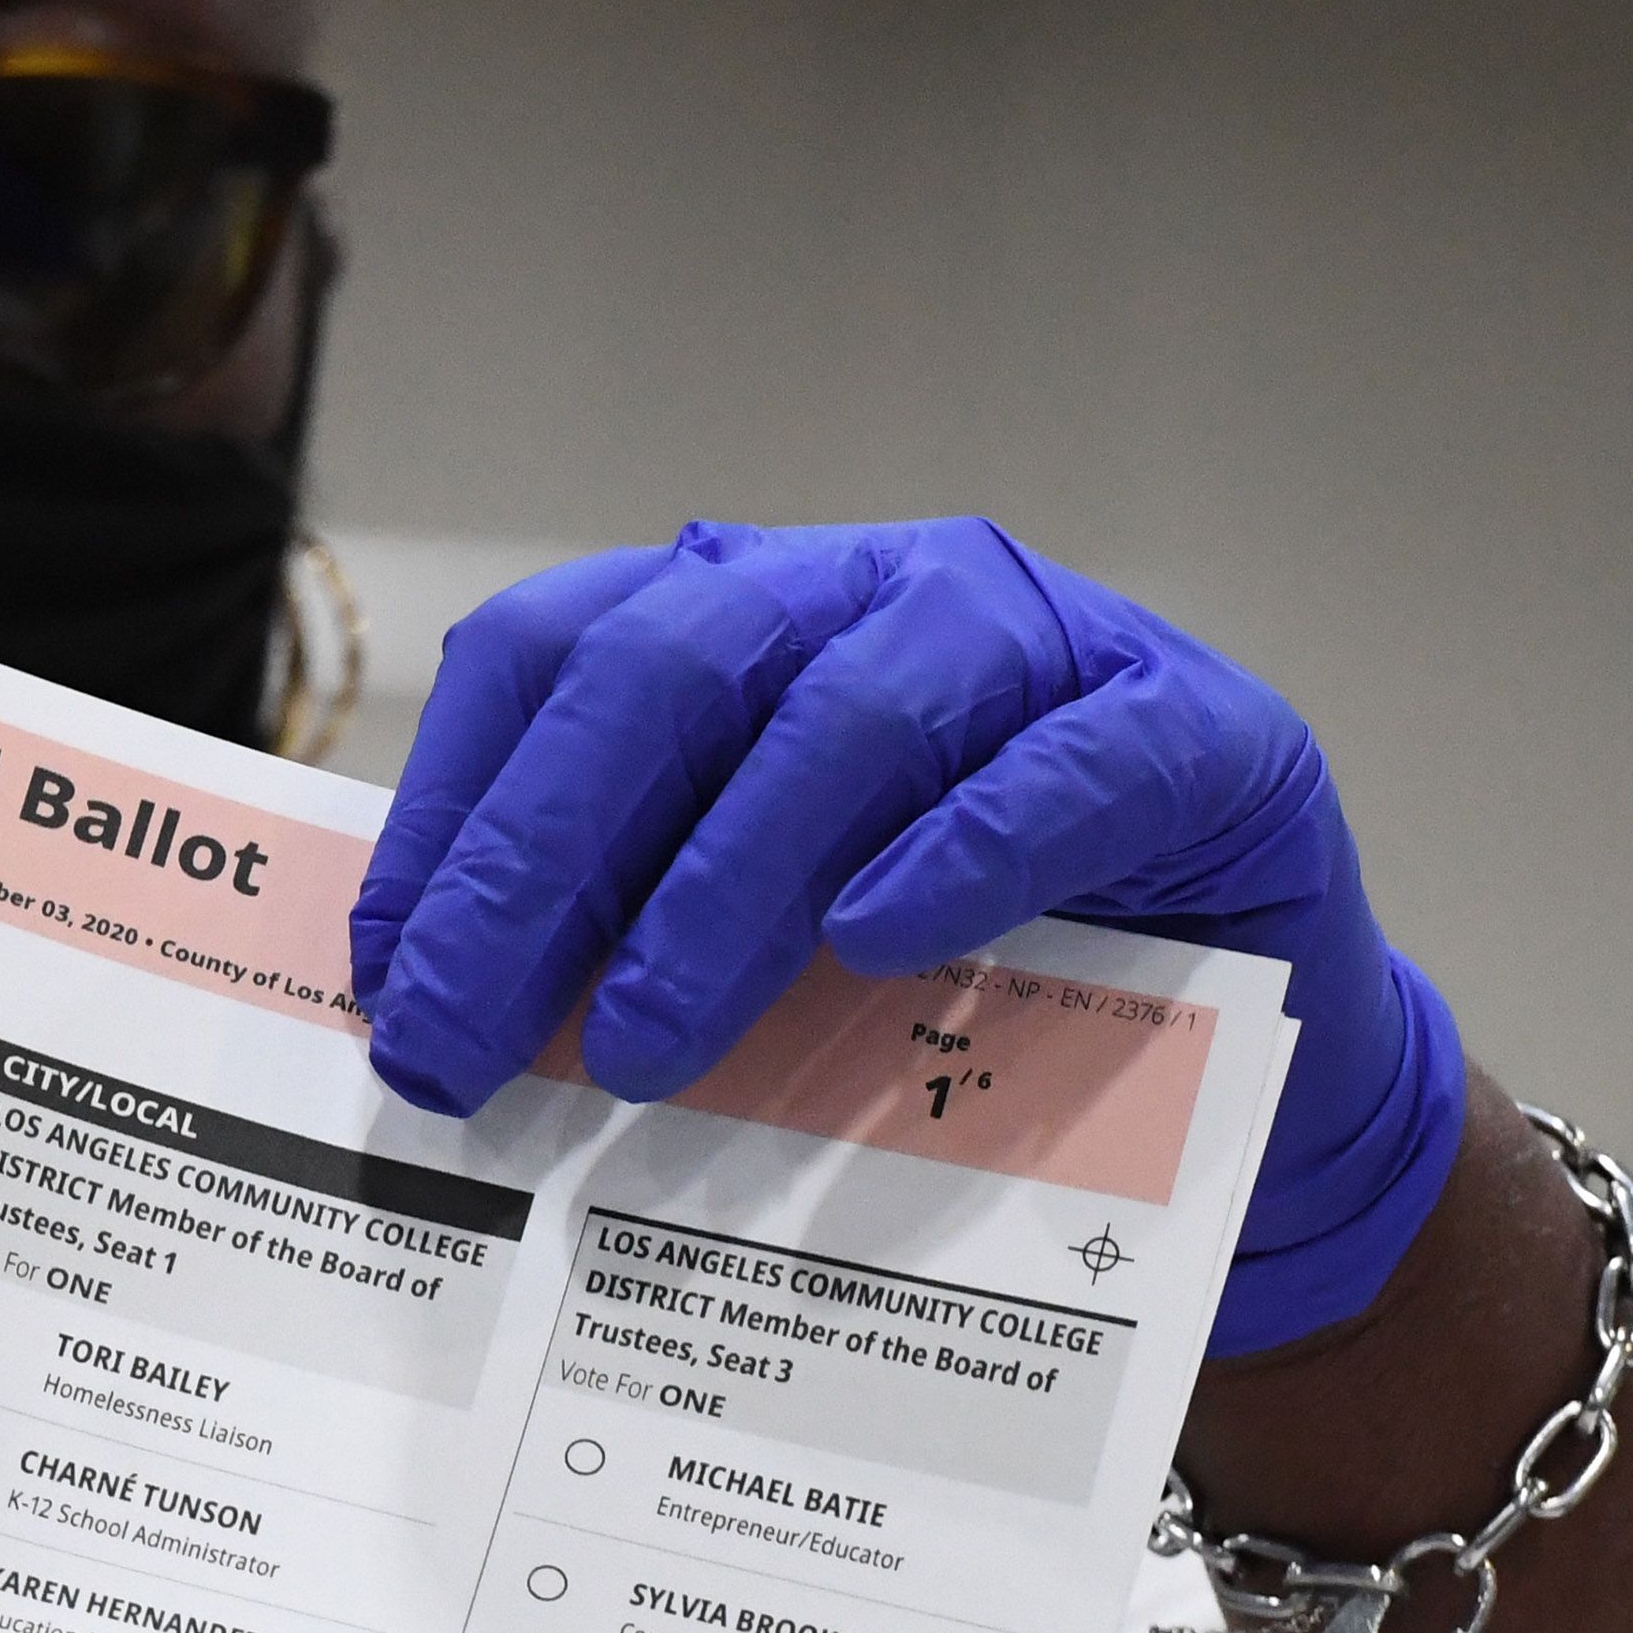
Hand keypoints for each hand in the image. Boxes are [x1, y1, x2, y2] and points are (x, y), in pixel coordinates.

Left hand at [349, 518, 1465, 1353]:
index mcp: (745, 617)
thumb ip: (630, 943)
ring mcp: (1037, 645)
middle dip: (541, 862)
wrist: (1250, 1032)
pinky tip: (877, 942)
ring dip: (721, 885)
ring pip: (847, 713)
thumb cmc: (974, 977)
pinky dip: (955, 852)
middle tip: (465, 1039)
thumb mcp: (773, 950)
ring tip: (648, 1041)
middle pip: (667, 671)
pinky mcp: (1188, 733)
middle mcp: (871, 591)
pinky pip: (1056, 773)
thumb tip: (434, 1033)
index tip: (382, 980)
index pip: (550, 660)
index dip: (452, 811)